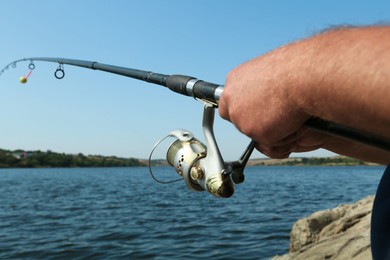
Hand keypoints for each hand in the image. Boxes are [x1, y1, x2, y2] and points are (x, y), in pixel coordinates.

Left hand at [219, 43, 313, 157]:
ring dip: (270, 128)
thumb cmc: (293, 69)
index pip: (228, 102)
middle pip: (237, 120)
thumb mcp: (268, 70)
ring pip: (254, 132)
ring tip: (287, 112)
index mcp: (234, 81)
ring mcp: (240, 118)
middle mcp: (232, 100)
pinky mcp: (253, 131)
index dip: (242, 109)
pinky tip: (290, 120)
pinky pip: (269, 141)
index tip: (252, 111)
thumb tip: (262, 91)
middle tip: (275, 113)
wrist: (302, 77)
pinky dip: (282, 136)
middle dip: (254, 121)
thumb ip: (258, 85)